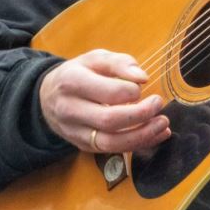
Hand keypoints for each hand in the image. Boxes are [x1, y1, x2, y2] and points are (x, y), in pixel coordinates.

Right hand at [38, 50, 169, 153]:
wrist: (47, 97)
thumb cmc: (76, 74)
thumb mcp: (93, 59)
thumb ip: (119, 63)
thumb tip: (142, 77)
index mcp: (72, 82)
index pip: (108, 92)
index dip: (132, 91)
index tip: (141, 86)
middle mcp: (70, 110)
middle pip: (110, 120)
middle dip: (141, 115)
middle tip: (158, 103)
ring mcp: (75, 132)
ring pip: (111, 143)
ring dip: (142, 136)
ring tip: (162, 124)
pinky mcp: (83, 146)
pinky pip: (112, 151)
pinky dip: (137, 144)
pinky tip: (154, 135)